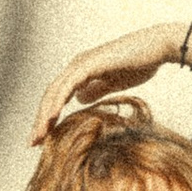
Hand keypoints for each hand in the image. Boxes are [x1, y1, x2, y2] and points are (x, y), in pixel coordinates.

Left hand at [30, 23, 191, 143]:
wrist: (158, 47)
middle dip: (40, 120)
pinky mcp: (89, 64)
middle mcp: (76, 66)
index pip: (57, 97)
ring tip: (39, 136)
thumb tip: (79, 100)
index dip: (47, 117)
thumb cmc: (140, 63)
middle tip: (33, 143)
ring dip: (44, 115)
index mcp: (80, 71)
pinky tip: (51, 117)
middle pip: (50, 96)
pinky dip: (58, 102)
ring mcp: (81, 63)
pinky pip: (68, 85)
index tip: (43, 139)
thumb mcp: (113, 84)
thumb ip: (96, 90)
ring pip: (55, 92)